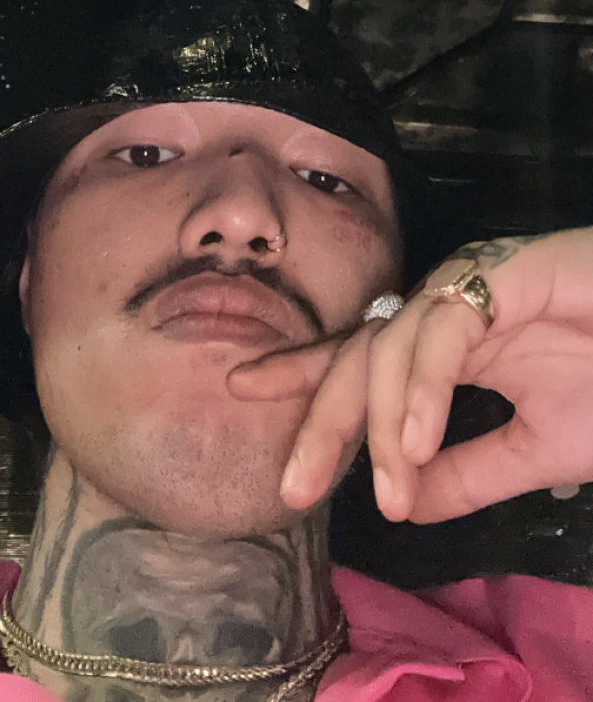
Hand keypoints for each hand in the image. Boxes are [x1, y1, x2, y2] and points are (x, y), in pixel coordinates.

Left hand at [228, 228, 592, 523]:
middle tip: (291, 488)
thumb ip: (468, 473)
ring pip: (392, 346)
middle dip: (320, 419)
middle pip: (359, 358)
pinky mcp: (504, 273)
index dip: (302, 373)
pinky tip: (415, 439)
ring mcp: (471, 287)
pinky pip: (442, 330)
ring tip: (388, 489)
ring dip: (384, 424)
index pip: (360, 359)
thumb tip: (401, 506)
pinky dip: (423, 388)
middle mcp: (447, 310)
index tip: (244, 390)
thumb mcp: (535, 450)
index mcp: (447, 346)